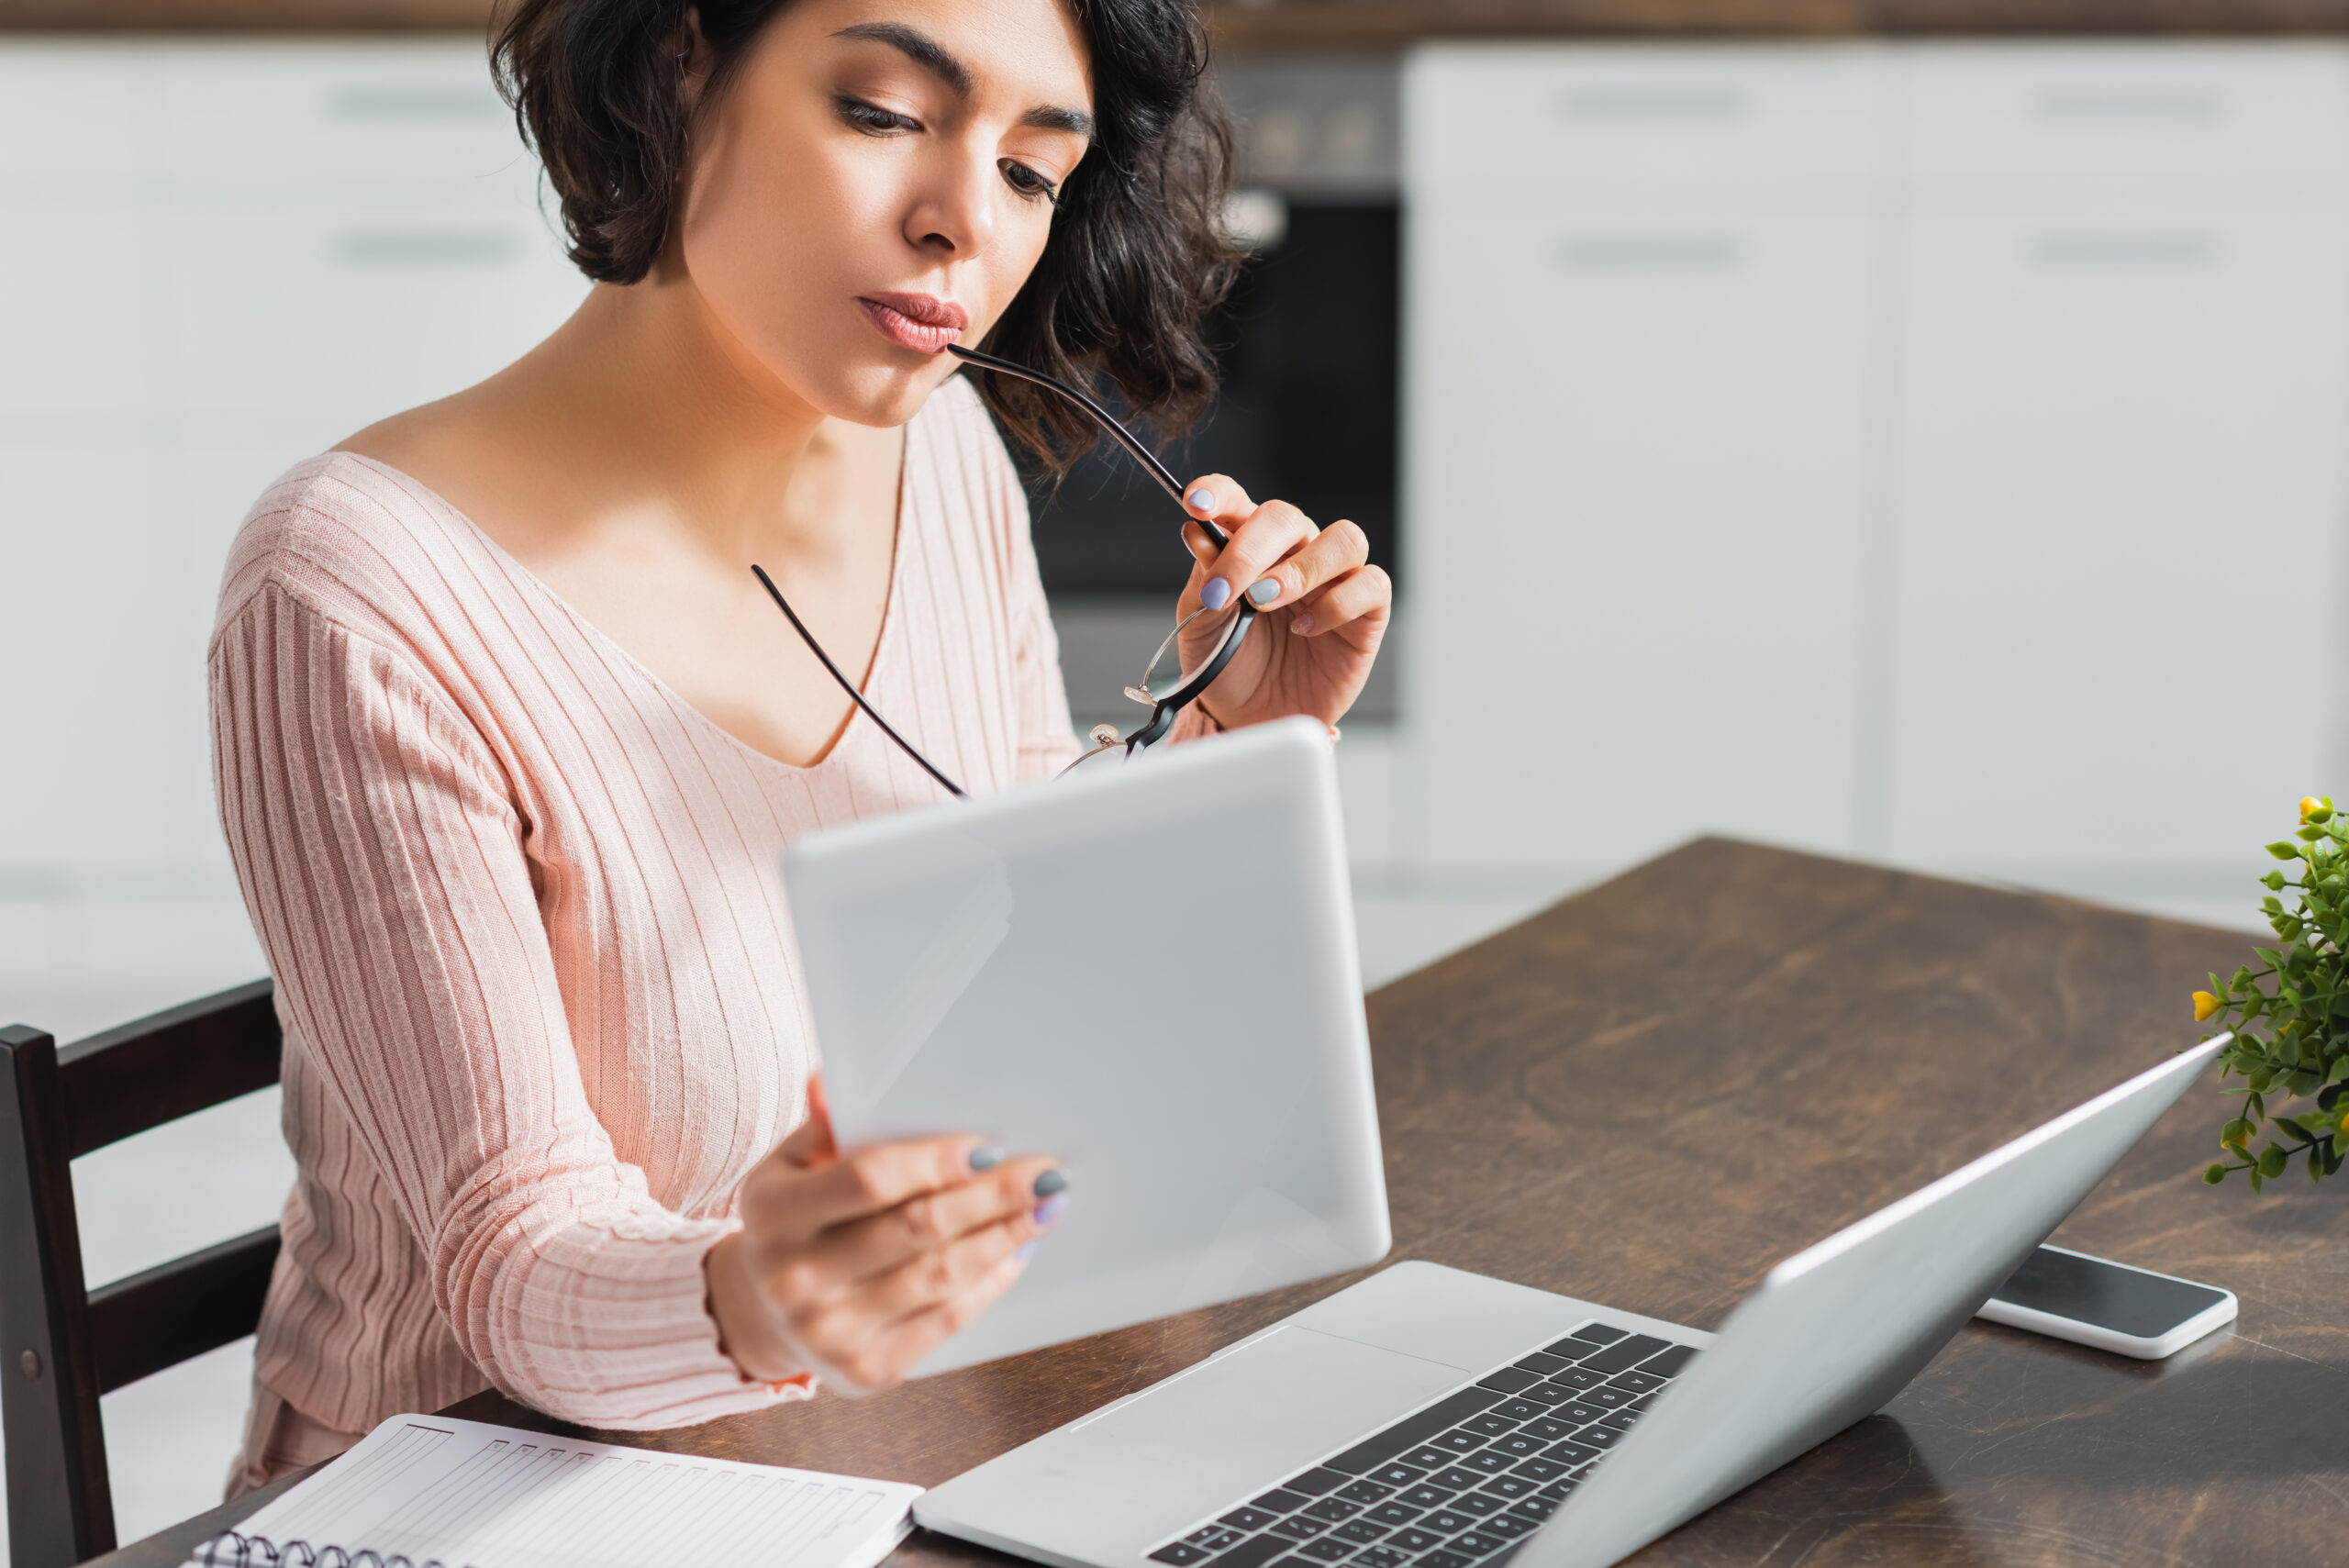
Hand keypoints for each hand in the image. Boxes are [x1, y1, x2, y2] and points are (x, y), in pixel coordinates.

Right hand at [705, 1078, 1065, 1391]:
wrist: (762, 1312)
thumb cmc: (792, 1220)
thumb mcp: (789, 1164)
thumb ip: (823, 1125)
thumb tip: (832, 1082)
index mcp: (773, 1215)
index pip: (870, 1178)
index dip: (936, 1161)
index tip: (989, 1145)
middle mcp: (796, 1278)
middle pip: (917, 1228)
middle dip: (992, 1197)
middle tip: (1045, 1173)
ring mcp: (831, 1332)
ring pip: (941, 1276)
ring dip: (1004, 1238)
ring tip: (1045, 1208)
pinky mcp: (867, 1369)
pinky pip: (946, 1320)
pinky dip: (989, 1284)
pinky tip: (1015, 1253)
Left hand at [1173, 476, 1390, 731]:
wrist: (1250, 718)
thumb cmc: (1225, 665)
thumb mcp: (1201, 624)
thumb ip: (1204, 578)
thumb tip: (1198, 533)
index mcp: (1248, 544)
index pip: (1237, 501)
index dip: (1219, 492)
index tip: (1195, 502)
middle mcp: (1294, 551)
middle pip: (1286, 517)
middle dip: (1251, 549)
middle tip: (1225, 590)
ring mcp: (1334, 579)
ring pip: (1344, 539)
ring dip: (1301, 568)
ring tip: (1266, 602)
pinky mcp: (1366, 612)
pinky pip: (1370, 585)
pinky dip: (1338, 603)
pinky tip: (1305, 629)